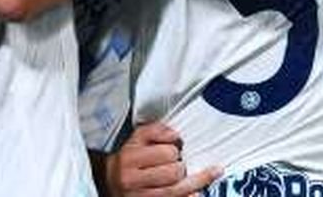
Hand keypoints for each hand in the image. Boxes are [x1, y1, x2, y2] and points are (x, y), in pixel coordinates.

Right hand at [106, 122, 221, 196]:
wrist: (110, 182)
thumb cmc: (128, 158)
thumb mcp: (136, 138)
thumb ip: (156, 131)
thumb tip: (176, 136)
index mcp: (129, 159)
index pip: (165, 153)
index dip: (175, 150)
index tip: (174, 151)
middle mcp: (132, 181)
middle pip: (173, 173)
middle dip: (182, 167)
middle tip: (180, 165)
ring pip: (176, 191)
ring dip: (195, 182)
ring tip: (211, 173)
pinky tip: (197, 192)